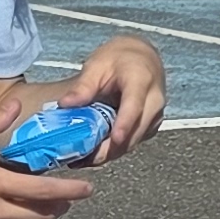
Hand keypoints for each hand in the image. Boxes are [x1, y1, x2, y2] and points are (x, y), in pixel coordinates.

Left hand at [51, 33, 169, 157]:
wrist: (141, 59)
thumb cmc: (118, 59)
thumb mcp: (97, 65)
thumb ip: (83, 86)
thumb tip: (65, 104)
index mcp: (141, 81)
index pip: (135, 106)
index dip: (125, 124)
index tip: (114, 139)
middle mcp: (154, 101)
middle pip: (135, 132)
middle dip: (109, 149)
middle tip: (81, 159)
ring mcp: (155, 116)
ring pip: (133, 142)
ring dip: (109, 153)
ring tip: (81, 160)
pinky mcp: (150, 126)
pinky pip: (132, 142)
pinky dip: (113, 150)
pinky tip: (92, 153)